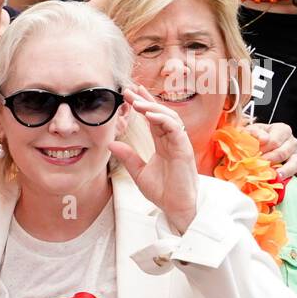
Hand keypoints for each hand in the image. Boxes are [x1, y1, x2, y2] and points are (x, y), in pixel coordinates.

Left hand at [109, 84, 198, 233]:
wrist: (176, 207)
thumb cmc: (163, 191)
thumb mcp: (139, 172)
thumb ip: (128, 157)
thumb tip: (111, 143)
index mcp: (163, 143)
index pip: (153, 119)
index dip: (143, 105)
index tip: (129, 95)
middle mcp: (172, 140)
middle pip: (161, 113)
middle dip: (146, 100)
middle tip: (130, 90)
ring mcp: (180, 144)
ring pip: (169, 117)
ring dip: (153, 107)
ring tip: (137, 101)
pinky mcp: (184, 149)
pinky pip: (175, 129)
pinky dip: (163, 120)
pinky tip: (150, 115)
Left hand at [246, 121, 296, 181]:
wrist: (254, 143)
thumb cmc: (253, 136)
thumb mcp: (251, 131)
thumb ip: (255, 132)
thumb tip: (264, 139)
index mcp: (283, 130)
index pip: (275, 141)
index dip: (263, 149)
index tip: (253, 155)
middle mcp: (291, 142)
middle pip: (284, 152)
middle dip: (270, 160)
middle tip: (258, 166)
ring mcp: (295, 155)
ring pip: (295, 163)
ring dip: (285, 170)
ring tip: (276, 176)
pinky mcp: (296, 166)